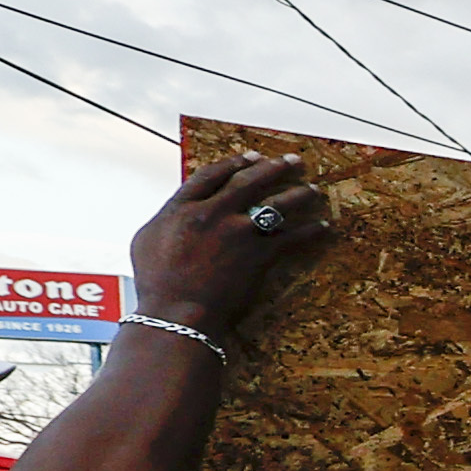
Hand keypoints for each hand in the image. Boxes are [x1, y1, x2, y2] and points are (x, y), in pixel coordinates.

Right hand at [130, 153, 332, 338]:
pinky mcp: (257, 257)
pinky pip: (290, 239)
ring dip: (297, 195)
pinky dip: (309, 232)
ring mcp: (237, 233)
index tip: (252, 157)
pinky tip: (323, 227)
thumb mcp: (147, 240)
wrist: (177, 314)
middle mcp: (213, 212)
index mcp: (183, 206)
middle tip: (293, 161)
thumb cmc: (156, 284)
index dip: (235, 163)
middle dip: (275, 168)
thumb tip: (178, 210)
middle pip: (249, 181)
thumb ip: (168, 217)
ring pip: (275, 206)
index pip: (212, 174)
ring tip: (313, 190)